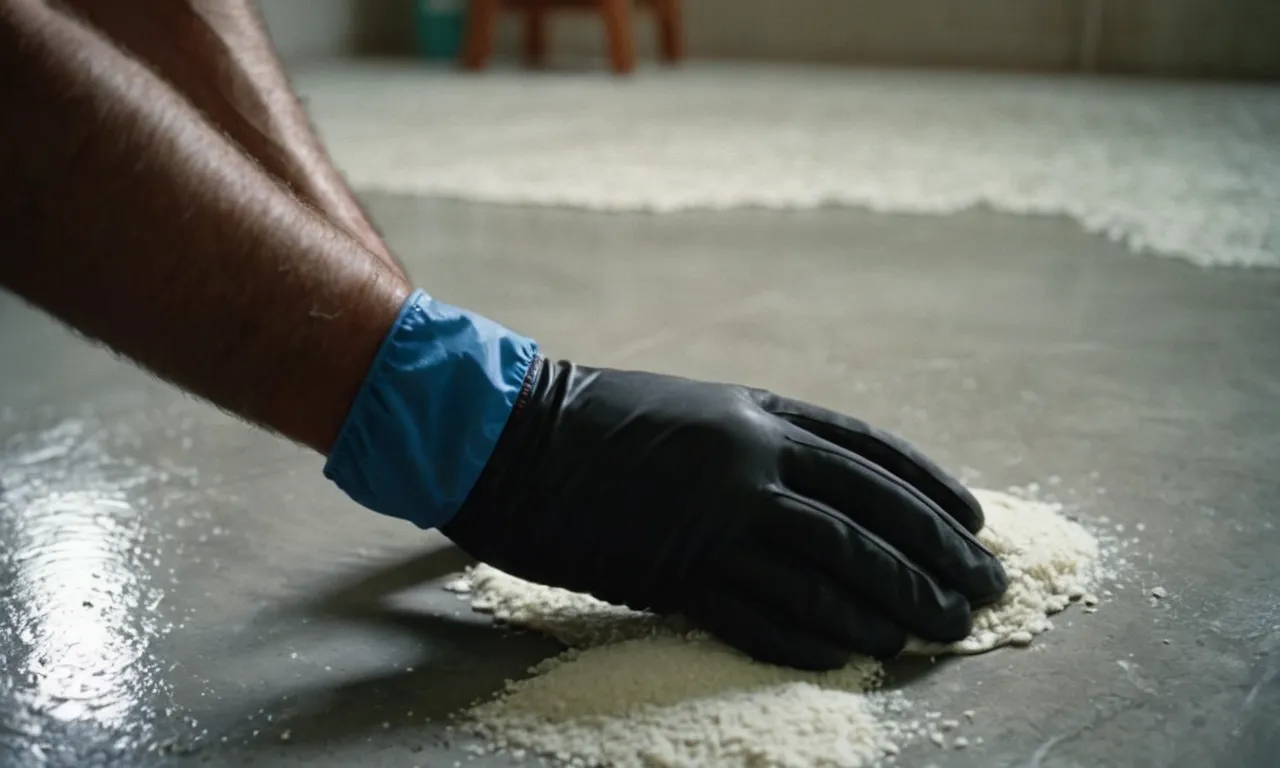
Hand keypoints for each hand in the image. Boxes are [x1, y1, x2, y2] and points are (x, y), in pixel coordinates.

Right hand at [443, 358, 1008, 669]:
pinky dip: (811, 638)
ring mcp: (716, 519)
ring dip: (888, 609)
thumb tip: (835, 488)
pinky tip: (847, 655)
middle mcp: (752, 463)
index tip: (977, 523)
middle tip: (982, 595)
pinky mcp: (676, 572)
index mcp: (760, 415)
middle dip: (936, 561)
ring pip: (829, 573)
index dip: (934, 493)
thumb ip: (767, 439)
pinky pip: (761, 615)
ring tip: (932, 634)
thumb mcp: (700, 407)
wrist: (514, 439)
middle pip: (869, 521)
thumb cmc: (603, 420)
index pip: (875, 456)